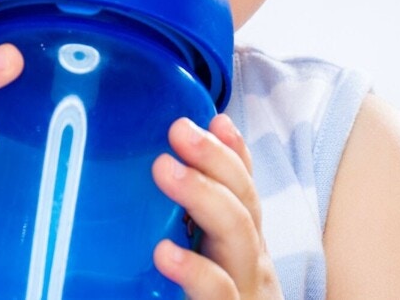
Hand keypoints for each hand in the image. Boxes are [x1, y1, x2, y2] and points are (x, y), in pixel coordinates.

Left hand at [151, 114, 282, 299]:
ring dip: (206, 197)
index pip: (244, 192)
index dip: (233, 153)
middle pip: (243, 206)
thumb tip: (150, 173)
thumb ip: (184, 225)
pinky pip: (219, 296)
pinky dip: (196, 272)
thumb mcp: (198, 260)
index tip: (213, 118)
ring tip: (166, 170)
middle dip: (216, 162)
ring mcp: (243, 298)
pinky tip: (166, 252)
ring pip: (239, 241)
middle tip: (178, 131)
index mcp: (239, 251)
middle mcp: (249, 271)